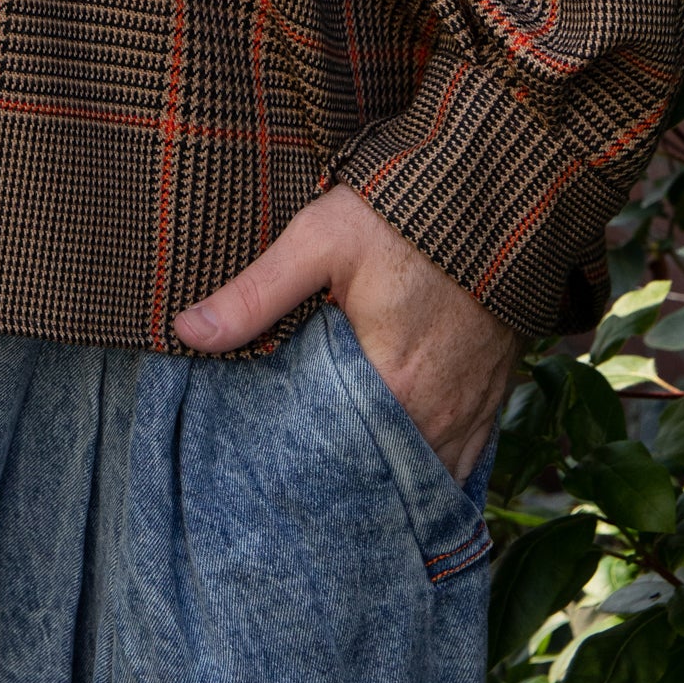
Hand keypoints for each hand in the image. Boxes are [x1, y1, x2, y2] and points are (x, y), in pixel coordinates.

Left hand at [174, 185, 519, 482]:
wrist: (496, 190)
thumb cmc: (402, 213)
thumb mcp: (318, 240)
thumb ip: (255, 293)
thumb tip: (186, 332)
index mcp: (392, 386)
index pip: (336, 458)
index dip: (304, 471)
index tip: (270, 477)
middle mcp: (437, 414)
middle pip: (382, 473)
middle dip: (346, 483)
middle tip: (304, 492)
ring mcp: (472, 410)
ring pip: (426, 474)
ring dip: (390, 478)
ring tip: (348, 485)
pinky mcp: (493, 395)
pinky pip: (465, 460)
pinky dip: (434, 466)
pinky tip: (403, 465)